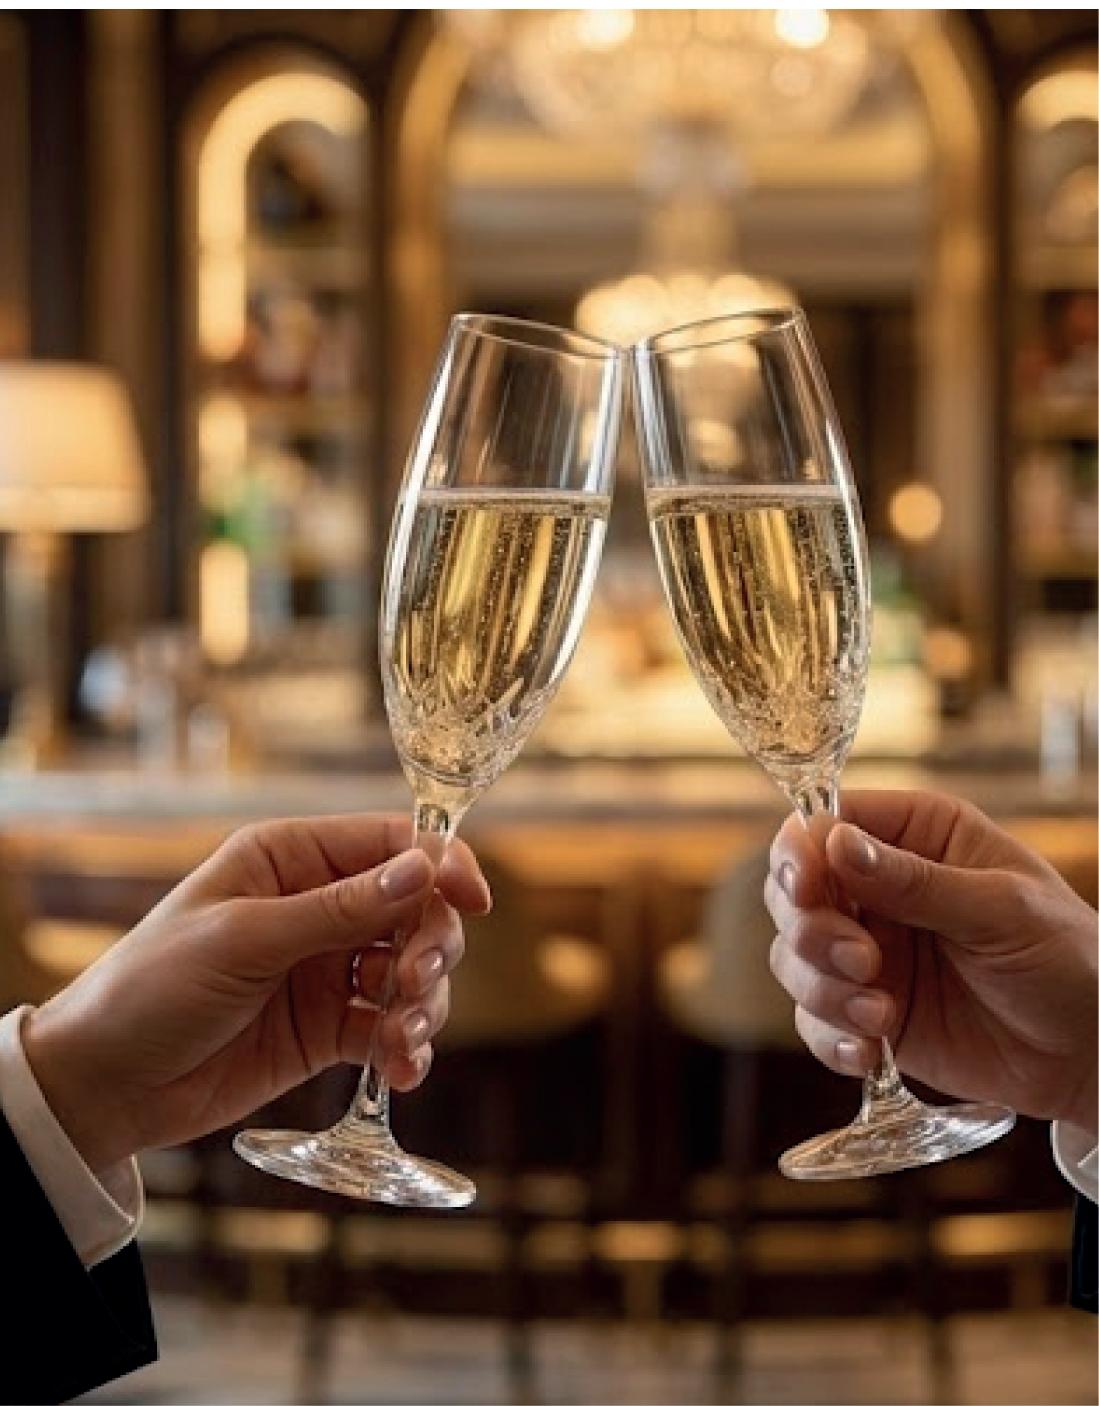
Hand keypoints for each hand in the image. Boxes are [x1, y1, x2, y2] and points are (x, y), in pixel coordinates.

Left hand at [21, 815, 490, 1173]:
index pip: (390, 843)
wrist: (106, 1084)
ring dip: (423, 1002)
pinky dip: (406, 1047)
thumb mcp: (245, 938)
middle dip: (430, 945)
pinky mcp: (329, 1027)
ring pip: (412, 970)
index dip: (440, 867)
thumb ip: (339, 909)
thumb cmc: (154, 986)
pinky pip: (389, 1027)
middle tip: (413, 982)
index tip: (473, 903)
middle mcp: (317, 905)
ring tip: (402, 1038)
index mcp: (291, 858)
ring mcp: (326, 968)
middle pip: (415, 908)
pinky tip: (403, 1070)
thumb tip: (422, 870)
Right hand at [765, 790, 1096, 1135]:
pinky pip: (814, 1021)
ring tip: (881, 1014)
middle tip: (862, 961)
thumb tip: (836, 843)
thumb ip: (916, 882)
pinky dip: (830, 1038)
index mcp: (915, 836)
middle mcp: (878, 889)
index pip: (825, 824)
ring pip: (792, 958)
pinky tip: (870, 1052)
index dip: (801, 854)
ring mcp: (867, 953)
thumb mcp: (1001, 910)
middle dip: (810, 930)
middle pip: (791, 891)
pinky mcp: (866, 1012)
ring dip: (822, 989)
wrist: (1091, 1053)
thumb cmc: (1067, 958)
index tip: (806, 888)